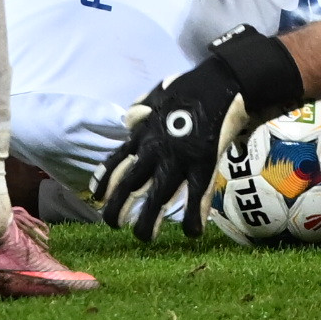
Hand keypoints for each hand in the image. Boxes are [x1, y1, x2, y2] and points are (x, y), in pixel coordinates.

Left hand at [96, 55, 249, 243]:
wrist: (222, 82)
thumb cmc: (190, 87)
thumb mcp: (156, 95)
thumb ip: (140, 110)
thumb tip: (129, 121)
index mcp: (142, 135)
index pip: (115, 163)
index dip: (103, 183)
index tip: (97, 199)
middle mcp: (155, 150)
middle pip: (128, 186)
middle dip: (116, 210)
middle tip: (113, 226)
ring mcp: (179, 159)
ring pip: (158, 198)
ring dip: (148, 222)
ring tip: (144, 237)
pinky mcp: (204, 163)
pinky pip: (197, 196)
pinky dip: (193, 217)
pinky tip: (192, 232)